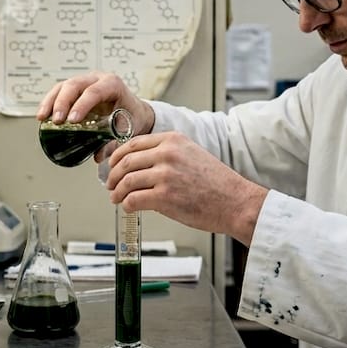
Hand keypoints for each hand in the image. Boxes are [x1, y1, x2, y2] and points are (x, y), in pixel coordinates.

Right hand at [36, 71, 154, 131]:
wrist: (134, 110)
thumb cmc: (132, 117)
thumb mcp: (127, 129)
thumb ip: (114, 142)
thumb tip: (98, 156)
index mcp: (113, 84)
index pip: (95, 91)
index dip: (82, 104)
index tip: (72, 120)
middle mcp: (97, 79)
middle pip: (75, 85)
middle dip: (63, 103)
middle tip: (57, 121)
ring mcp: (85, 81)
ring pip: (63, 86)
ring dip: (51, 102)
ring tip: (42, 118)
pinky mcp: (75, 88)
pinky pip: (59, 91)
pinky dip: (49, 102)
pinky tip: (42, 115)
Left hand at [106, 132, 266, 244]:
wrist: (235, 202)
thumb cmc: (216, 183)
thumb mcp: (191, 154)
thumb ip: (166, 154)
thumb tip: (139, 165)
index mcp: (172, 140)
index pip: (132, 144)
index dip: (117, 157)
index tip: (112, 166)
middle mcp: (167, 154)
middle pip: (125, 161)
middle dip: (113, 175)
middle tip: (111, 185)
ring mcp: (165, 175)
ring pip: (126, 181)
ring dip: (117, 192)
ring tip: (116, 198)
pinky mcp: (165, 197)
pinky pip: (133, 199)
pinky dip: (126, 204)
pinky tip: (128, 207)